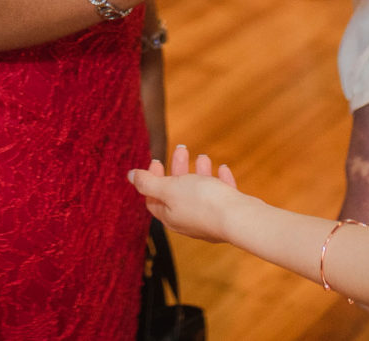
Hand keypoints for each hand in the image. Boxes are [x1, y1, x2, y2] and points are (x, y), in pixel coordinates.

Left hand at [130, 144, 245, 243]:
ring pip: (200, 193)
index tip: (157, 159)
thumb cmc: (202, 203)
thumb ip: (148, 183)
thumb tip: (129, 176)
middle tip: (181, 148)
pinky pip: (221, 196)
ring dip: (199, 173)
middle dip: (177, 169)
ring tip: (203, 157)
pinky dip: (220, 181)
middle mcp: (187, 220)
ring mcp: (208, 219)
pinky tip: (223, 169)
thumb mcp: (169, 189)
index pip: (153, 198)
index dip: (151, 178)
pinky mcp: (227, 215)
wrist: (238, 219)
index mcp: (170, 216)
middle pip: (177, 193)